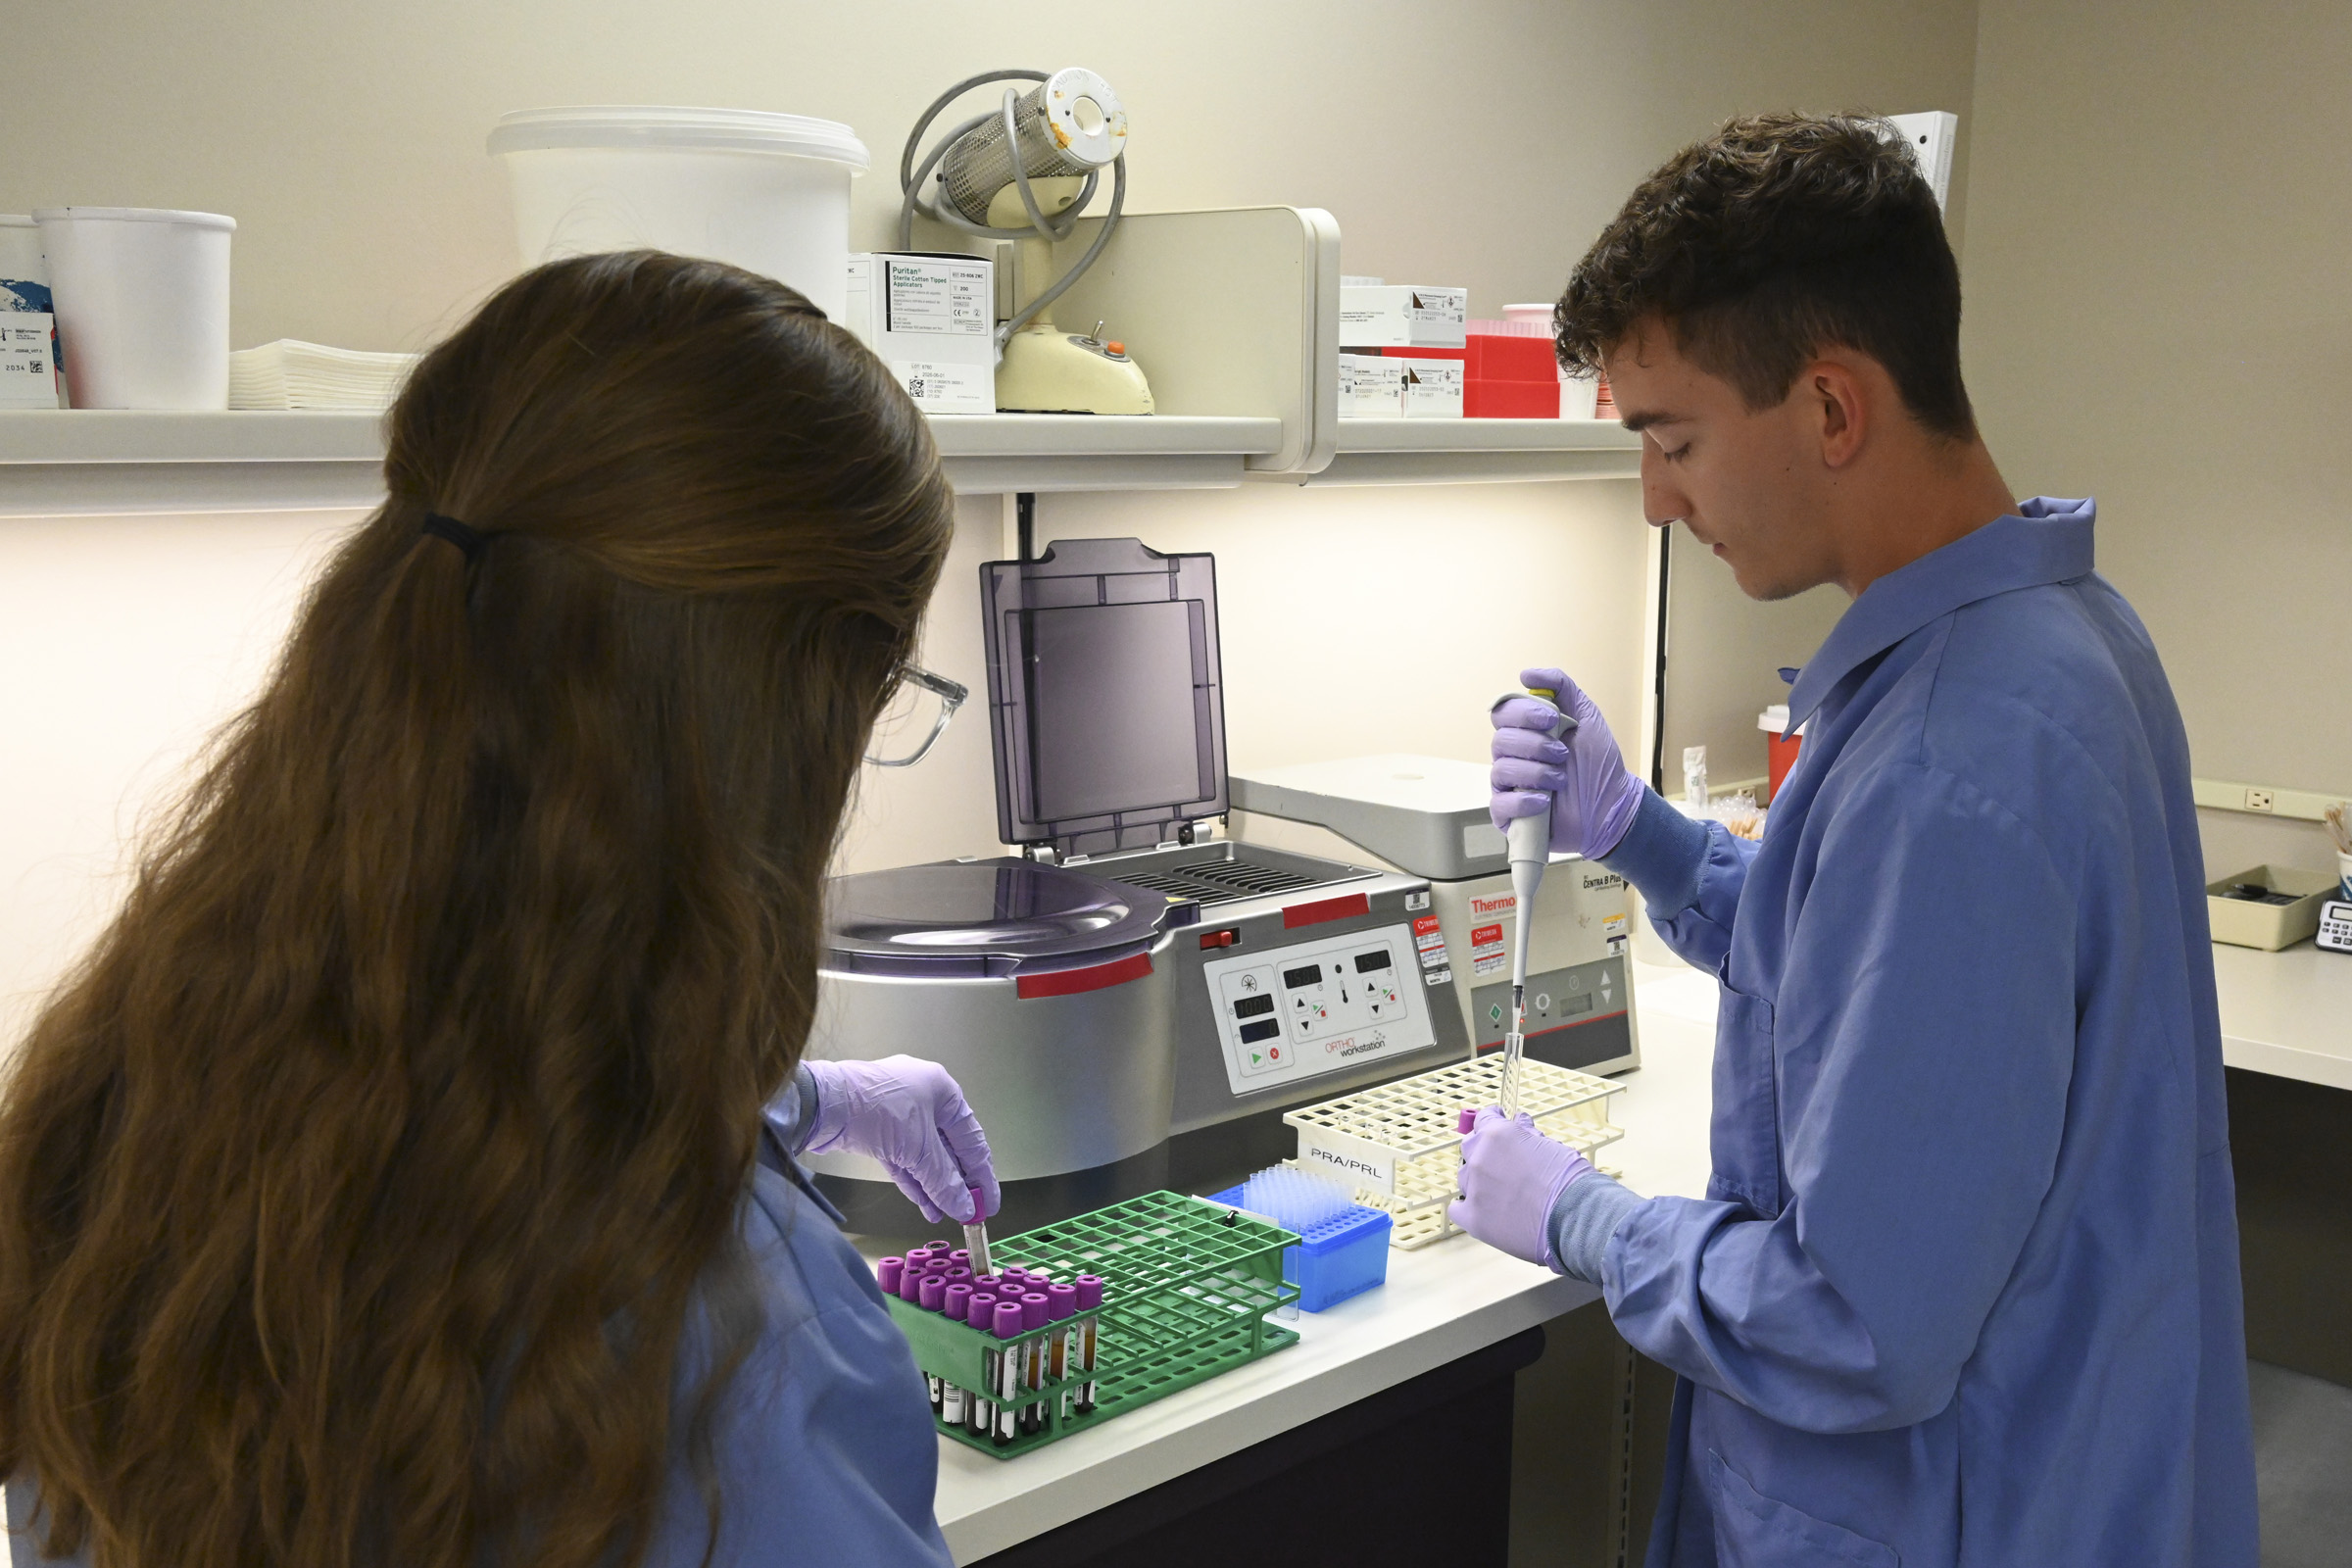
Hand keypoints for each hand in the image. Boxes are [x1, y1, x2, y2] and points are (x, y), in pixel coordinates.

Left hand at [800, 1056, 999, 1225]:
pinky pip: (904, 1159)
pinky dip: (915, 1181)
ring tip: (946, 1212)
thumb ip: (945, 1181)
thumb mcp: (920, 1149)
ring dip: (936, 1186)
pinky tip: (926, 1204)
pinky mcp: (877, 1129)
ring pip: (925, 1156)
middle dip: (957, 1183)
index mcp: (942, 1090)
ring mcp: (898, 1112)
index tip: (987, 1202)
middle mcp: (923, 1097)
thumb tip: (963, 1206)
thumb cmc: (874, 1106)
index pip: (972, 1138)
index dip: (982, 1175)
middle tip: (967, 1211)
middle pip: (949, 1148)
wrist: (822, 1105)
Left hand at [1448, 1105, 1595, 1267]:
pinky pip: (1459, 1209)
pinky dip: (1467, 1208)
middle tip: (1502, 1161)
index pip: (1483, 1119)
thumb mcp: (1552, 1146)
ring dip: (1478, 1179)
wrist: (1575, 1218)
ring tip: (1501, 1190)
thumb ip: (1528, 1135)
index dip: (1491, 1119)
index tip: (1496, 1119)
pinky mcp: (1474, 1219)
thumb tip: (1519, 1122)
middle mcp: (1480, 1159)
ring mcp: (1474, 1189)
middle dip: (1484, 1150)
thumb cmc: (1570, 1181)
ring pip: (1466, 1178)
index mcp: (1497, 1135)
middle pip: (1470, 1148)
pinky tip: (1483, 1210)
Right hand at [1490, 666, 1643, 859]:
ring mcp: (1510, 786)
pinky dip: (1523, 801)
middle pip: (1500, 740)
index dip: (1523, 713)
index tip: (1551, 719)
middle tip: (1562, 753)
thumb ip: (1562, 688)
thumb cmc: (1599, 764)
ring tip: (1561, 779)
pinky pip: (1499, 804)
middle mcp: (1514, 756)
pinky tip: (1545, 801)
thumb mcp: (1586, 716)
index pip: (1503, 713)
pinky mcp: (1510, 814)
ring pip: (1501, 770)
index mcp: (1526, 732)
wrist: (1612, 805)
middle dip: (1535, 745)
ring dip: (1537, 773)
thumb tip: (1527, 674)